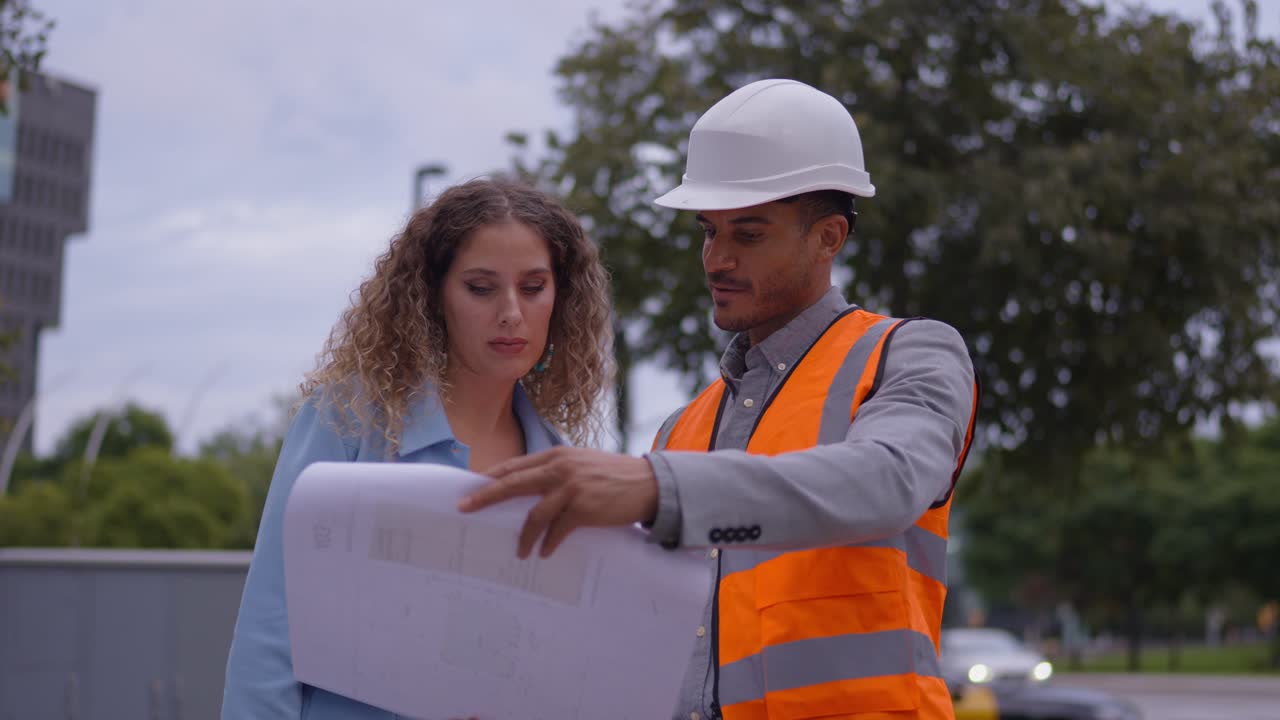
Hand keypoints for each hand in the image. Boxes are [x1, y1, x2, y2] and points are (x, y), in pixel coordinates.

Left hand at [458, 446, 658, 557]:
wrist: (649, 484)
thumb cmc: (613, 476)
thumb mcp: (581, 463)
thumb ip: (556, 471)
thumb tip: (526, 490)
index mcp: (556, 455)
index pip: (515, 466)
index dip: (490, 478)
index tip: (470, 489)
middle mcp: (560, 468)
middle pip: (513, 483)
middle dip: (486, 497)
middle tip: (465, 508)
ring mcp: (572, 488)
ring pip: (534, 514)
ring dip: (523, 536)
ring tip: (519, 552)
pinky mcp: (584, 508)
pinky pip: (557, 530)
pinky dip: (548, 543)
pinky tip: (545, 553)